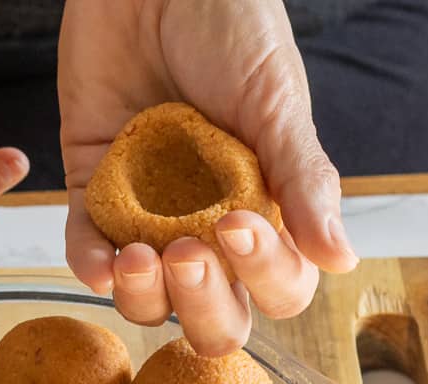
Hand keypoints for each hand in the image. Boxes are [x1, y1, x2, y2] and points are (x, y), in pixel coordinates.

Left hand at [59, 0, 359, 355]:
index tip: (238, 224)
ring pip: (146, 295)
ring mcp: (147, 211)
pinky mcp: (91, 187)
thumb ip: (302, 179)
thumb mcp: (274, 103)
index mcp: (266, 207)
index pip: (275, 282)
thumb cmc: (228, 29)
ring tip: (141, 257)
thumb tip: (341, 259)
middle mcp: (206, 222)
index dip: (261, 275)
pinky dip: (89, 262)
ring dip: (144, 294)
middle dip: (201, 305)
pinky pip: (85, 244)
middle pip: (210, 310)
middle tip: (188, 256)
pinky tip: (101, 264)